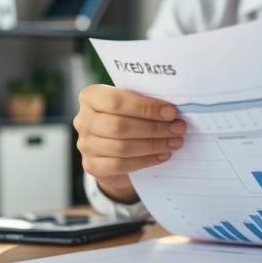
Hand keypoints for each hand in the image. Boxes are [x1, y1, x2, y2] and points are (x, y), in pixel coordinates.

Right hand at [74, 84, 186, 202]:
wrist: (112, 149)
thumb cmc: (127, 118)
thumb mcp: (131, 105)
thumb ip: (144, 103)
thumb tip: (172, 111)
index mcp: (91, 97)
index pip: (116, 101)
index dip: (146, 107)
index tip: (171, 112)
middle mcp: (83, 120)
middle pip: (120, 126)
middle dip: (154, 128)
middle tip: (178, 128)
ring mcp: (85, 144)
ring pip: (122, 147)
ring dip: (154, 145)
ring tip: (174, 142)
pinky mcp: (91, 165)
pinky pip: (120, 164)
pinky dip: (146, 160)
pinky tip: (163, 155)